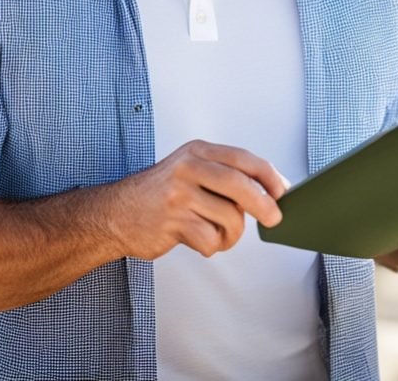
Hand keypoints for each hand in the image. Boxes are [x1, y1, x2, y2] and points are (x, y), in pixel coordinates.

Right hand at [110, 140, 287, 259]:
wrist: (115, 214)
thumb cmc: (161, 194)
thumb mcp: (190, 169)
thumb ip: (225, 174)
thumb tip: (271, 191)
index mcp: (197, 151)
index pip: (243, 159)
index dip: (268, 175)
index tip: (283, 191)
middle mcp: (188, 168)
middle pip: (240, 185)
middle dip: (264, 205)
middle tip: (275, 219)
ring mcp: (179, 195)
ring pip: (229, 218)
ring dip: (231, 234)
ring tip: (217, 232)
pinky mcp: (172, 223)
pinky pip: (210, 240)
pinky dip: (212, 246)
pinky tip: (197, 239)